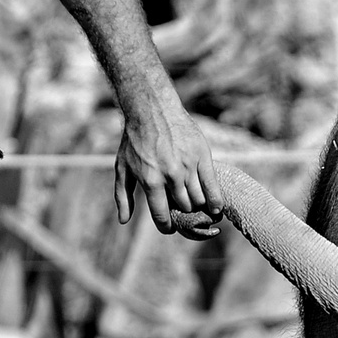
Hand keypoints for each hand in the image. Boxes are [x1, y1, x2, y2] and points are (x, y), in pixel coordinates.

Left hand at [113, 103, 223, 232]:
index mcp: (151, 182)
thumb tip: (123, 221)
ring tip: (199, 209)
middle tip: (184, 213)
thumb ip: (122, 196)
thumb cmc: (135, 141)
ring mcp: (188, 167)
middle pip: (184, 209)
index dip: (167, 227)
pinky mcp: (202, 157)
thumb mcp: (123, 168)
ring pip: (199, 200)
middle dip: (184, 215)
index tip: (170, 227)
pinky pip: (212, 187)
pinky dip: (215, 201)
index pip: (163, 217)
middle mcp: (170, 176)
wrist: (153, 110)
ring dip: (199, 208)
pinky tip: (215, 208)